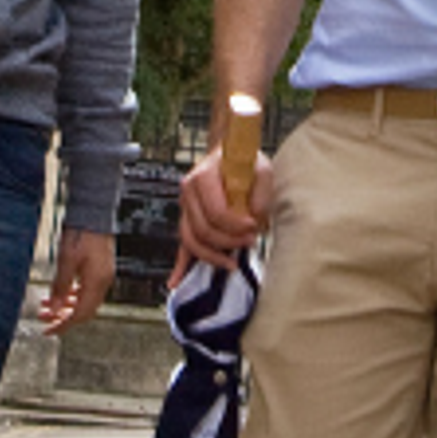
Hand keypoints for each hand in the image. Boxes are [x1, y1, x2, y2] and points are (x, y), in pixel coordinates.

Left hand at [37, 231, 115, 332]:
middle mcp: (103, 282)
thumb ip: (60, 287)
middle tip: (43, 318)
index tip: (47, 330)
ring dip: (65, 306)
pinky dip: (72, 296)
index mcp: (96, 282)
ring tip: (46, 305)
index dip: (63, 325)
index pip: (80, 315)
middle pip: (84, 311)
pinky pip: (86, 291)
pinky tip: (59, 293)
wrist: (94, 214)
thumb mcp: (65, 261)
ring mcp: (103, 276)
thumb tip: (54, 311)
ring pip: (84, 301)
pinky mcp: (101, 270)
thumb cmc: (81, 233)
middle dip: (62, 317)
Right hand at [175, 142, 272, 270]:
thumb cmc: (243, 162)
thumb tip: (255, 218)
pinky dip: (179, 266)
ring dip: (213, 256)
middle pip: (202, 230)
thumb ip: (261, 193)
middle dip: (228, 241)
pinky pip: (182, 246)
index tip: (253, 227)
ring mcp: (186, 208)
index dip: (235, 224)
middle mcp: (189, 194)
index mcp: (202, 177)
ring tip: (232, 261)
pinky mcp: (188, 221)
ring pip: (191, 241)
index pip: (215, 212)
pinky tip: (175, 281)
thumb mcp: (261, 169)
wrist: (229, 156)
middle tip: (249, 241)